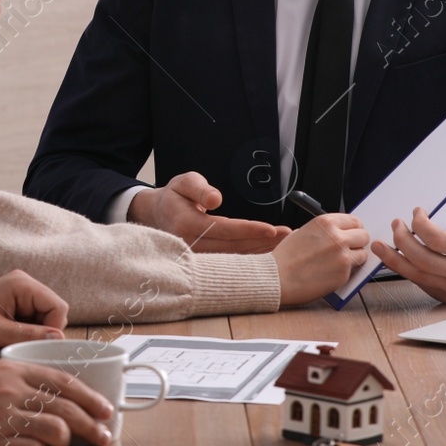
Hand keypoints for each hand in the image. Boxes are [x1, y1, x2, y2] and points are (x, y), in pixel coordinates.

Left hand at [0, 270, 67, 355]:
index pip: (57, 306)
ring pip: (46, 317)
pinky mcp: (16, 303)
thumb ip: (29, 335)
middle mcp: (24, 283)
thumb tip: (58, 338)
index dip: (54, 329)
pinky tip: (14, 339)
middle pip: (54, 310)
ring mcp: (20, 292)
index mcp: (21, 284)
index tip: (41, 347)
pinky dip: (29, 332)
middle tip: (26, 346)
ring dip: (36, 333)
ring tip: (16, 342)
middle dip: (45, 331)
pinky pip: (35, 319)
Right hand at [0, 360, 115, 445]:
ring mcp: (1, 418)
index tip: (106, 409)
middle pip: (65, 408)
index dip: (90, 397)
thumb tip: (62, 396)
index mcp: (14, 369)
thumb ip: (26, 379)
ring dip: (67, 441)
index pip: (63, 381)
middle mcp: (11, 391)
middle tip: (104, 437)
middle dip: (91, 425)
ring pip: (53, 430)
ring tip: (69, 445)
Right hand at [127, 172, 289, 252]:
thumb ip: (199, 187)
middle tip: (289, 235)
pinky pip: (230, 261)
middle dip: (263, 242)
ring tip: (285, 244)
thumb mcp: (183, 182)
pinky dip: (251, 257)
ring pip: (234, 258)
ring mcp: (196, 258)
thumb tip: (215, 199)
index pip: (224, 229)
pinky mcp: (203, 263)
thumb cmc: (174, 196)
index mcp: (186, 225)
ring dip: (261, 251)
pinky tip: (268, 252)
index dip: (249, 230)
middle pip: (233, 247)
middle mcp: (190, 246)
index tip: (271, 229)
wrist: (156, 215)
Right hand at [270, 211, 369, 305]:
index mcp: (326, 223)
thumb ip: (324, 231)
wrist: (276, 277)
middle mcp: (337, 237)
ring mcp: (342, 256)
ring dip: (355, 258)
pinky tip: (331, 272)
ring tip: (340, 262)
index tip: (353, 233)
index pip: (355, 221)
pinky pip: (354, 270)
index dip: (354, 228)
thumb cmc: (285, 257)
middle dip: (358, 242)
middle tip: (350, 248)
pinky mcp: (344, 274)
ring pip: (363, 254)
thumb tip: (340, 234)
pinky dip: (346, 272)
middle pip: (364, 236)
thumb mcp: (303, 232)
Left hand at [370, 150, 445, 303]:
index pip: (438, 240)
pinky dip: (403, 269)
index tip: (416, 212)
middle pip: (422, 258)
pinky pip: (418, 283)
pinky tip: (393, 256)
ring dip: (394, 258)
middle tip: (395, 224)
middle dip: (401, 239)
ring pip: (416, 275)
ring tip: (380, 244)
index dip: (420, 224)